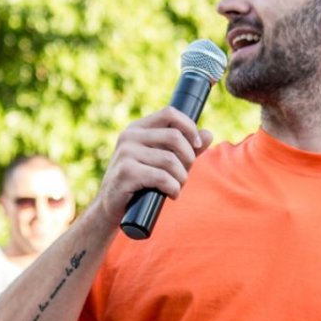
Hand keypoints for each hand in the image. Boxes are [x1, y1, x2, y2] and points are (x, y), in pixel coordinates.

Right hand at [95, 109, 212, 227]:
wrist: (111, 207)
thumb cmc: (140, 183)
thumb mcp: (161, 161)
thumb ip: (184, 148)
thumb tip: (209, 134)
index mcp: (138, 128)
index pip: (170, 113)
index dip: (189, 127)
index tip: (198, 146)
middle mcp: (129, 136)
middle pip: (175, 137)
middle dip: (188, 158)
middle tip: (184, 174)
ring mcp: (126, 153)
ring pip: (170, 160)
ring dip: (181, 178)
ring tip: (177, 187)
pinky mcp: (126, 173)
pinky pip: (162, 177)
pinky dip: (173, 188)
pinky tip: (171, 194)